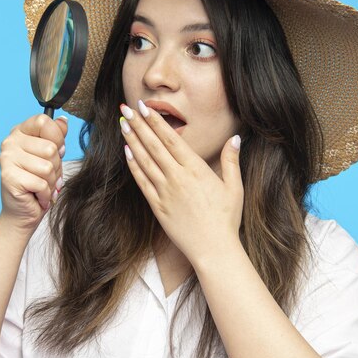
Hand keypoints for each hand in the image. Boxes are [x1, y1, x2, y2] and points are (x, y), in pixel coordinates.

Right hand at [0, 114, 67, 231]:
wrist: (22, 213)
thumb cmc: (38, 184)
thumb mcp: (51, 158)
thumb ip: (56, 138)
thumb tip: (63, 121)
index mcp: (20, 132)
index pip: (43, 121)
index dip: (57, 137)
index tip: (56, 151)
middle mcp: (10, 142)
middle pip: (50, 148)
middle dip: (56, 168)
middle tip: (46, 177)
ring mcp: (7, 159)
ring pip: (48, 167)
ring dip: (51, 183)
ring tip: (42, 187)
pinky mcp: (9, 177)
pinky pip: (42, 184)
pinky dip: (45, 194)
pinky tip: (37, 196)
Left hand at [119, 101, 242, 264]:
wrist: (213, 249)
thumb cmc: (226, 219)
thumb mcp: (234, 188)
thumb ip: (231, 161)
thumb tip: (235, 138)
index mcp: (196, 170)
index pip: (172, 139)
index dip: (156, 122)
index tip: (145, 107)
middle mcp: (178, 178)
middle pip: (154, 146)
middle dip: (139, 125)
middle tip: (126, 109)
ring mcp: (165, 192)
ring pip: (144, 161)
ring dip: (132, 141)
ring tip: (123, 125)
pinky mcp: (157, 207)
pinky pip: (142, 182)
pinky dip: (133, 166)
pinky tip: (126, 153)